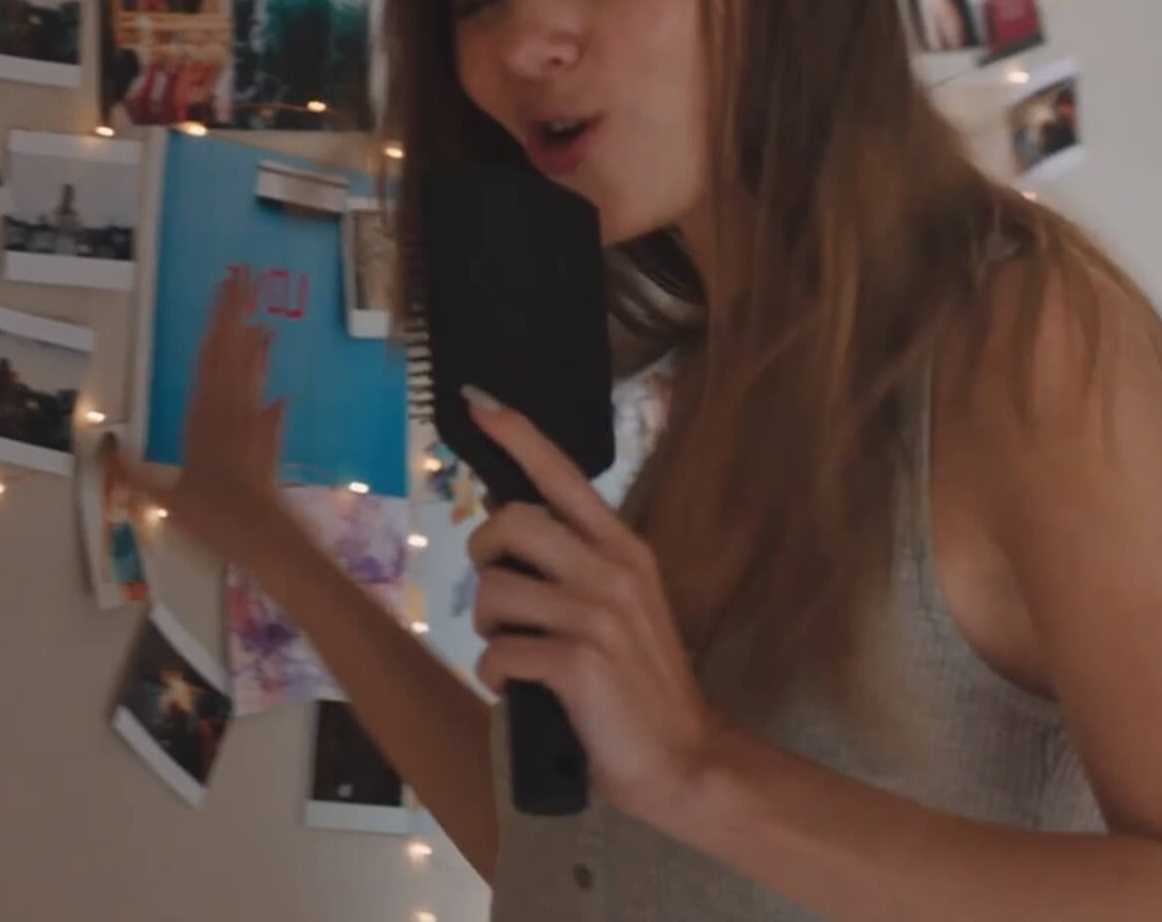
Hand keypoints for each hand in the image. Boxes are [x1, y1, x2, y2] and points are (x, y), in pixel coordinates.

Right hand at [108, 269, 289, 565]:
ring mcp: (250, 421)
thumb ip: (134, 476)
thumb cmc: (212, 517)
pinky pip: (265, 401)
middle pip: (231, 352)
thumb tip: (104, 452)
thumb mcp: (165, 500)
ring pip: (249, 370)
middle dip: (237, 313)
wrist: (262, 536)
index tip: (226, 289)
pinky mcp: (266, 438)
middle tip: (246, 276)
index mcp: (203, 415)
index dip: (219, 320)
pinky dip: (265, 381)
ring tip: (257, 311)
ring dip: (252, 340)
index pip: (210, 356)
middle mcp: (229, 410)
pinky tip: (273, 373)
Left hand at [463, 388, 728, 827]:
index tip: (477, 401)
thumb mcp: (621, 607)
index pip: (563, 475)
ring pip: (496, 591)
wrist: (683, 759)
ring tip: (514, 650)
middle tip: (498, 596)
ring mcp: (597, 615)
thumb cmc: (640, 685)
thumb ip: (578, 565)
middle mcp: (613, 570)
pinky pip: (499, 653)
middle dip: (484, 557)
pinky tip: (517, 687)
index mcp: (624, 549)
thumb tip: (510, 530)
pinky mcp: (577, 662)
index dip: (516, 435)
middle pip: (513, 522)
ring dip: (488, 628)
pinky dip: (495, 675)